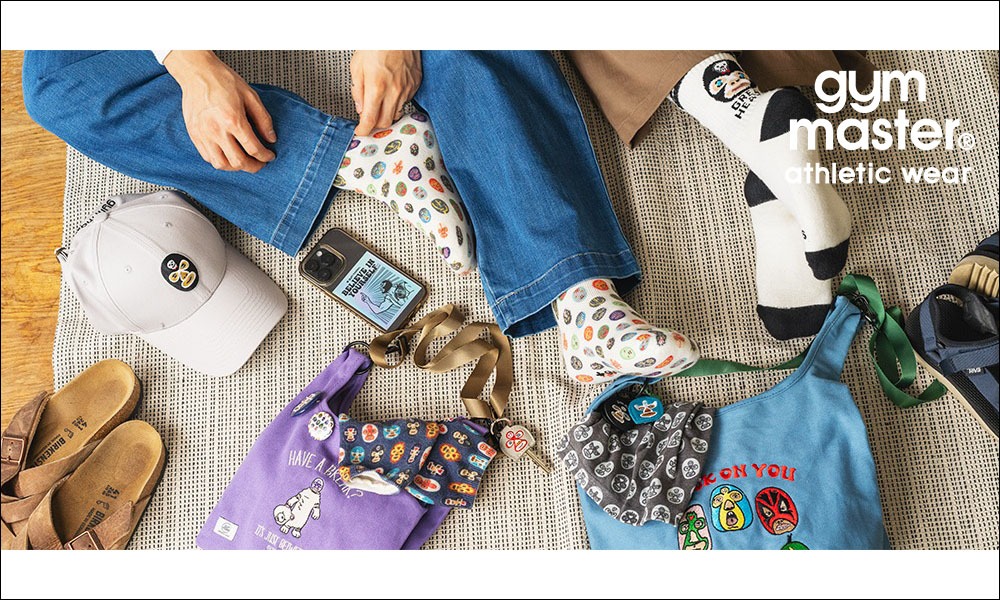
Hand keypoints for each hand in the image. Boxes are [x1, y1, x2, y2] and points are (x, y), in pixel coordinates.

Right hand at [163, 51, 275, 172]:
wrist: (197, 73)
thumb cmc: (222, 81)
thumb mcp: (250, 96)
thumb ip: (263, 119)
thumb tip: (271, 138)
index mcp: (233, 120)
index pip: (253, 149)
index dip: (265, 156)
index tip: (270, 156)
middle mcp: (216, 130)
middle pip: (238, 162)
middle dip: (253, 167)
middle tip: (260, 164)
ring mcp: (203, 134)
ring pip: (221, 164)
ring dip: (236, 167)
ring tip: (244, 161)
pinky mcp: (194, 135)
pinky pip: (208, 157)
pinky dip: (220, 161)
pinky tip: (228, 155)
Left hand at [350, 50, 421, 135]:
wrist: (397, 32)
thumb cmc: (376, 44)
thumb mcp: (357, 66)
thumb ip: (357, 91)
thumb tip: (360, 108)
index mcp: (376, 87)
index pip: (370, 119)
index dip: (364, 130)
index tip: (361, 132)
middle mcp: (394, 91)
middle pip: (385, 122)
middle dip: (376, 124)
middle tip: (369, 120)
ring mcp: (407, 89)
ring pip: (397, 113)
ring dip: (387, 113)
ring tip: (380, 105)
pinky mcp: (415, 85)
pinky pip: (406, 102)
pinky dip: (397, 102)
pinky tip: (391, 92)